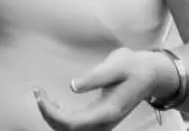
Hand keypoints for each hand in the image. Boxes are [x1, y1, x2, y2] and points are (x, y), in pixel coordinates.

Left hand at [34, 48, 168, 130]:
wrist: (150, 74)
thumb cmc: (133, 66)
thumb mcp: (116, 65)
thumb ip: (95, 77)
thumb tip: (72, 86)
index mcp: (107, 112)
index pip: (72, 123)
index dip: (52, 113)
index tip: (40, 95)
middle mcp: (104, 123)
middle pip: (69, 130)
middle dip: (49, 114)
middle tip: (37, 92)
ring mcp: (102, 123)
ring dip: (54, 117)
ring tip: (42, 96)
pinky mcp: (100, 119)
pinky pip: (76, 127)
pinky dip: (61, 118)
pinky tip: (54, 104)